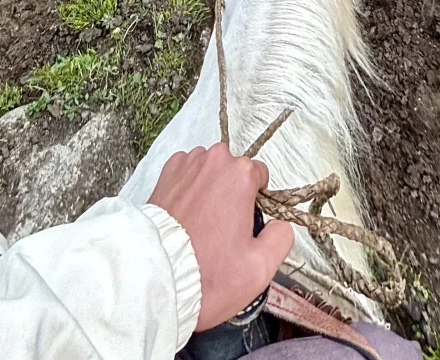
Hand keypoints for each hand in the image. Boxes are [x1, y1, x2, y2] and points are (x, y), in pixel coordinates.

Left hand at [148, 144, 293, 331]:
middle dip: (232, 194)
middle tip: (221, 232)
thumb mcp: (260, 267)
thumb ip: (282, 237)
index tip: (244, 227)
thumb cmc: (209, 274)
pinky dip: (188, 189)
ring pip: (209, 171)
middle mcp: (214, 160)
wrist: (157, 279)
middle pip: (233, 171)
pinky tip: (184, 217)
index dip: (256, 203)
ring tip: (200, 226)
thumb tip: (280, 224)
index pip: (259, 177)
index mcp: (240, 174)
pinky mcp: (164, 175)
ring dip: (210, 190)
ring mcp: (186, 164)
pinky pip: (186, 173)